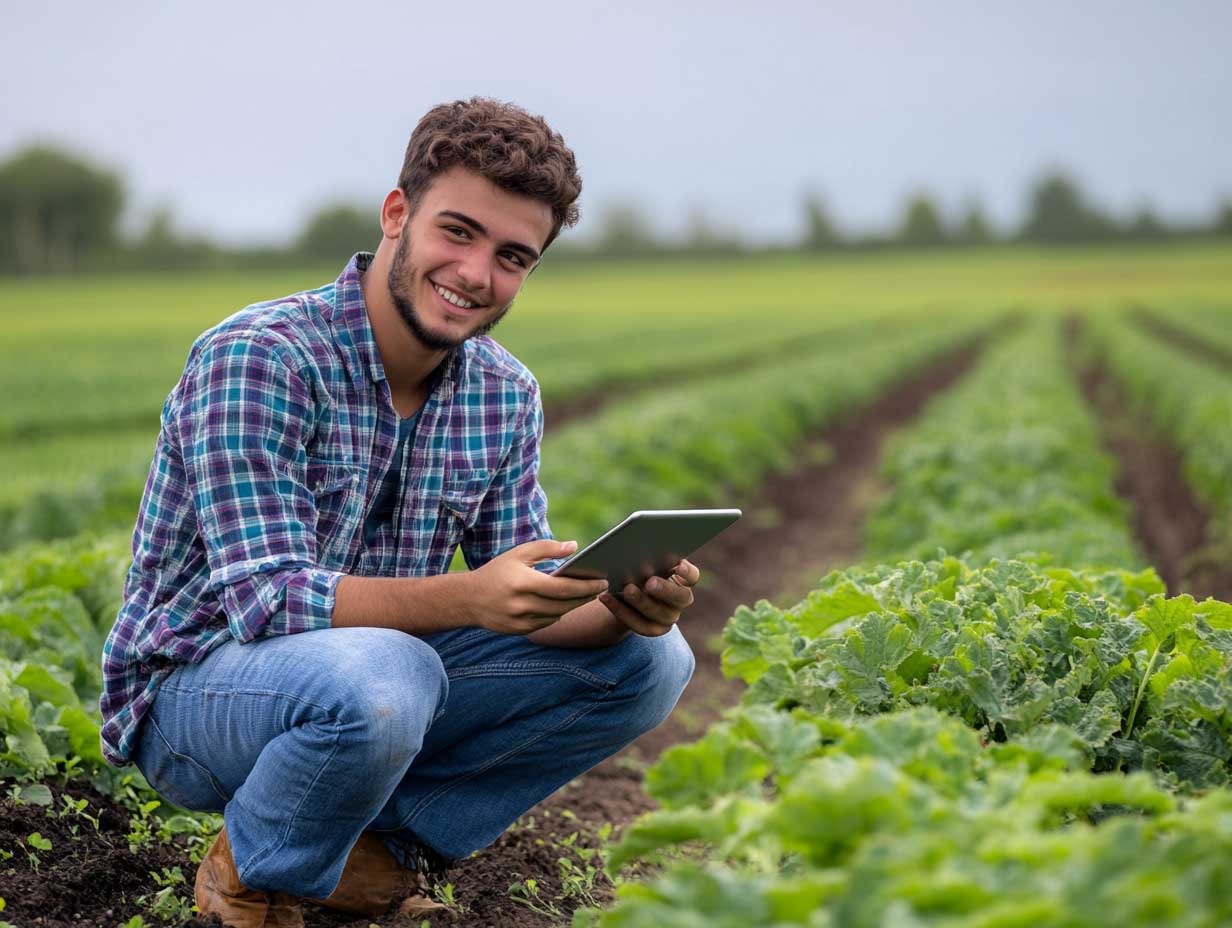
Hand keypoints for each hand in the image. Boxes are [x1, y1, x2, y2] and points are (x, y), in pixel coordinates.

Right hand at [465, 540, 608, 635]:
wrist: (468, 599)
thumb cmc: (497, 571)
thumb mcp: (519, 553)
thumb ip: (547, 548)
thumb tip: (575, 547)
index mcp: (522, 583)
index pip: (563, 588)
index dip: (586, 586)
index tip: (603, 581)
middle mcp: (521, 605)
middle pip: (564, 604)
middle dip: (586, 596)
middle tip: (602, 587)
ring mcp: (520, 621)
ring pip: (558, 615)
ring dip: (574, 606)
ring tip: (588, 595)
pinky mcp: (520, 631)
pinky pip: (547, 623)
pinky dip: (558, 613)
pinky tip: (566, 604)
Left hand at [599, 559, 700, 637]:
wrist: (626, 595)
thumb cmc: (638, 570)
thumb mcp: (645, 563)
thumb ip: (648, 557)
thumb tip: (641, 548)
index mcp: (683, 580)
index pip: (692, 576)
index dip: (688, 572)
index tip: (679, 565)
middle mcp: (680, 600)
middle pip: (679, 597)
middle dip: (664, 589)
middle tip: (649, 582)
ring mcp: (668, 617)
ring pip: (657, 612)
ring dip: (640, 601)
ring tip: (627, 589)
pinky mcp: (653, 629)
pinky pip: (638, 624)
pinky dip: (620, 610)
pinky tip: (607, 597)